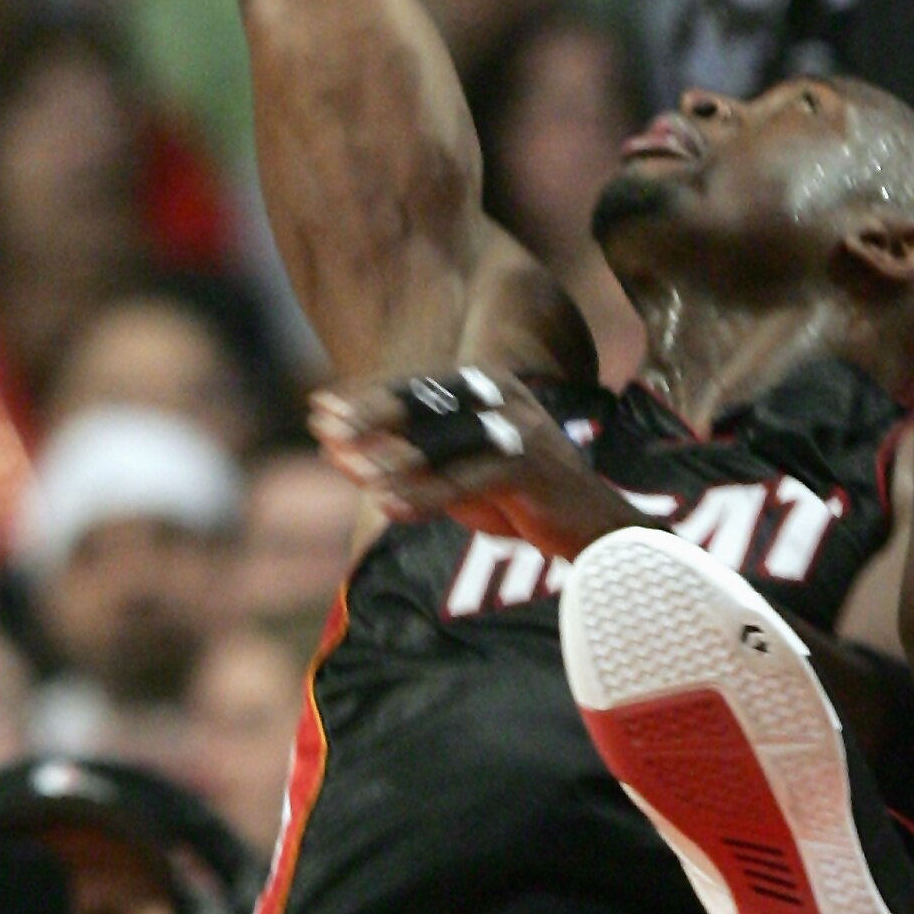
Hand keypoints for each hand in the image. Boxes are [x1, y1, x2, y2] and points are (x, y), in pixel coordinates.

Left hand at [312, 365, 633, 559]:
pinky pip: (466, 480)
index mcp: (485, 384)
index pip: (414, 386)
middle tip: (324, 426)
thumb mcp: (459, 471)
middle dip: (369, 415)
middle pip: (424, 402)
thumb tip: (337, 451)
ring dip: (390, 456)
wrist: (596, 530)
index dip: (364, 397)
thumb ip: (409, 459)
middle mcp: (502, 395)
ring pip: (441, 441)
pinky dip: (423, 495)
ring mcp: (519, 426)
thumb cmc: (520, 498)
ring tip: (347, 467)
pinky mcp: (531, 464)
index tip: (318, 407)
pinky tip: (388, 506)